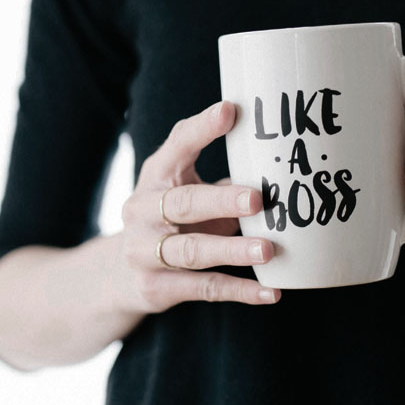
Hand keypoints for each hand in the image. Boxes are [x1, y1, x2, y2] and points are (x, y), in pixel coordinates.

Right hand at [119, 100, 280, 312]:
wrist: (120, 275)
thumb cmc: (173, 221)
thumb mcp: (187, 190)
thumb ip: (224, 180)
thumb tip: (284, 166)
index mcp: (156, 176)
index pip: (176, 146)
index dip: (202, 129)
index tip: (230, 111)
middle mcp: (142, 211)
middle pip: (183, 203)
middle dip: (221, 201)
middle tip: (258, 199)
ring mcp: (144, 252)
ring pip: (192, 251)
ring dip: (232, 250)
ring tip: (268, 250)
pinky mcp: (156, 288)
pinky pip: (204, 288)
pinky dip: (240, 291)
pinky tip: (271, 292)